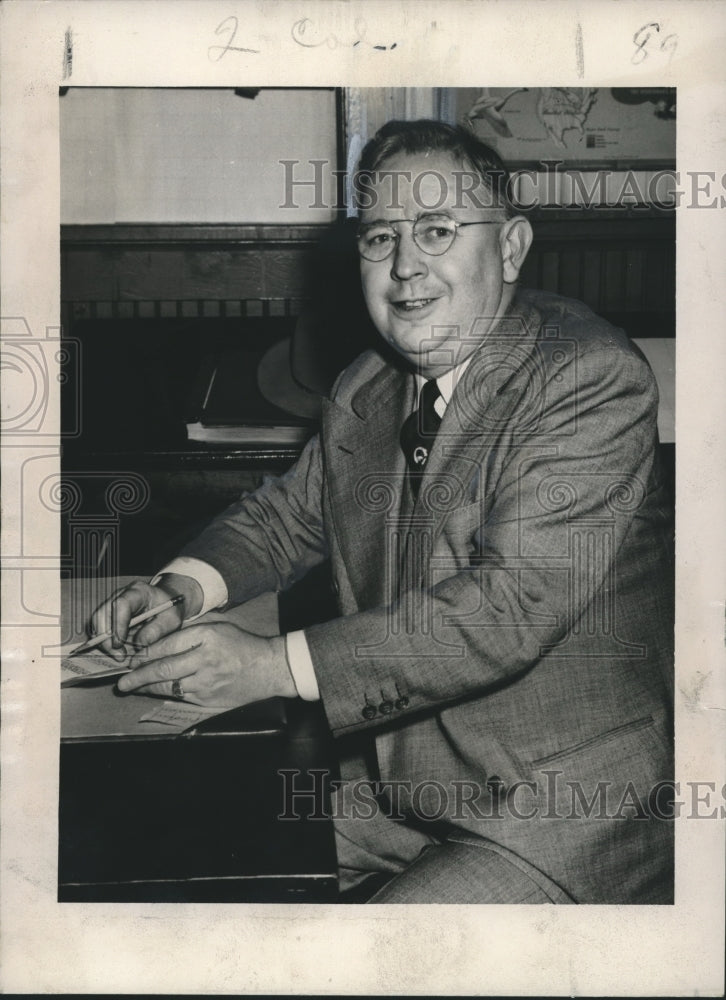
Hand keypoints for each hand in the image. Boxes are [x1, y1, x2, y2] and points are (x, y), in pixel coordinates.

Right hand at [89, 574, 201, 660]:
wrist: (167, 602)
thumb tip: (139, 645)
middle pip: (102, 614)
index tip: (119, 644)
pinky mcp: (109, 615)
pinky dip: (106, 643)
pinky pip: (100, 630)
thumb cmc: (170, 609)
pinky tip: (120, 651)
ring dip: (105, 643)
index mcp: (138, 591)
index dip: (117, 625)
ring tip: (122, 656)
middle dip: (107, 639)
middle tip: (120, 656)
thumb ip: (157, 631)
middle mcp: (121, 595)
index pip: (121, 604)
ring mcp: (112, 604)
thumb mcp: (172, 620)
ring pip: (98, 623)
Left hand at [116, 624, 296, 707]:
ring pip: (168, 687)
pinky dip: (164, 695)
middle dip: (138, 676)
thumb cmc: (242, 643)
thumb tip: (158, 638)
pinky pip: (180, 697)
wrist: (269, 668)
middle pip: (163, 669)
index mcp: (206, 636)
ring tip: (130, 688)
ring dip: (146, 688)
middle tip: (121, 681)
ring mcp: (207, 682)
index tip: (132, 657)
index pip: (166, 645)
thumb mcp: (218, 625)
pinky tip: (154, 692)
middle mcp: (204, 659)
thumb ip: (190, 630)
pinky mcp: (208, 699)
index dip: (145, 653)